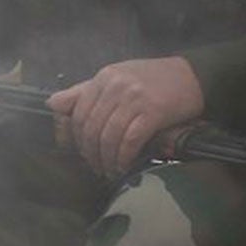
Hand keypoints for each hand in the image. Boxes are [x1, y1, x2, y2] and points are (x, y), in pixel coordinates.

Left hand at [47, 56, 203, 176]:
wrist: (193, 76)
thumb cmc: (153, 79)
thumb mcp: (116, 78)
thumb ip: (84, 91)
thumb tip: (52, 103)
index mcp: (103, 78)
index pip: (78, 112)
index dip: (77, 138)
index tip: (83, 152)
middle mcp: (115, 86)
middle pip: (91, 127)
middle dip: (91, 152)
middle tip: (96, 166)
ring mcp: (134, 99)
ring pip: (109, 136)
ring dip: (106, 159)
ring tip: (109, 170)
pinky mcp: (153, 112)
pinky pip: (130, 140)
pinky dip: (124, 157)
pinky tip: (124, 165)